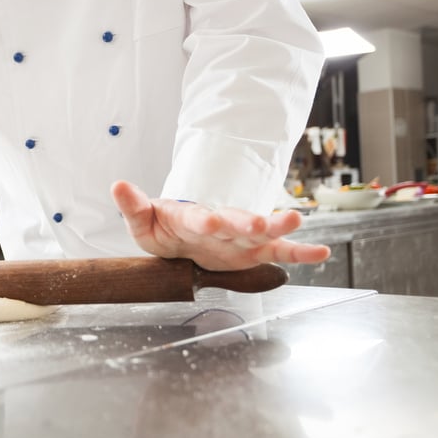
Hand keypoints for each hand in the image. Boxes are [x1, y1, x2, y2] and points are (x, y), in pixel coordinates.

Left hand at [111, 180, 329, 270]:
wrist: (182, 236)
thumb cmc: (164, 228)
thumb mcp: (143, 221)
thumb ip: (133, 206)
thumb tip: (116, 185)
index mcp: (191, 217)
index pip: (198, 217)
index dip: (204, 220)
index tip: (211, 221)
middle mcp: (220, 225)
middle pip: (235, 222)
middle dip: (246, 223)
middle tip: (260, 223)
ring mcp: (238, 237)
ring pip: (260, 233)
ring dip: (276, 228)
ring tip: (294, 222)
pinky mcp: (252, 251)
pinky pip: (278, 251)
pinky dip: (299, 253)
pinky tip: (320, 251)